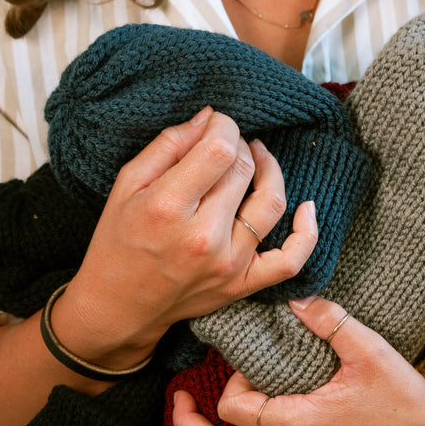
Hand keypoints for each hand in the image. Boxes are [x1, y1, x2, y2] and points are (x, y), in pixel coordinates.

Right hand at [53, 107, 317, 364]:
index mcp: (167, 207)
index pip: (220, 149)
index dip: (224, 126)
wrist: (118, 307)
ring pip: (271, 202)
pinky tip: (306, 207)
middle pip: (244, 170)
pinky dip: (306, 232)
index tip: (216, 125)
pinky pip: (290, 259)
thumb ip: (168, 145)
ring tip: (256, 157)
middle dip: (239, 145)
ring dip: (269, 170)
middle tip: (225, 143)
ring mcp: (228, 264)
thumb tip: (208, 118)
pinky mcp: (242, 284)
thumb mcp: (126, 185)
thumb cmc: (118, 241)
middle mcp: (203, 237)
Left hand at [172, 296, 424, 425]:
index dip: (231, 382)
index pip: (233, 409)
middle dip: (189, 425)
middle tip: (180, 400)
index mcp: (299, 424)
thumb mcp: (370, 350)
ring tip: (203, 423)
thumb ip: (329, 320)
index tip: (250, 365)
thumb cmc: (405, 400)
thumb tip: (294, 298)